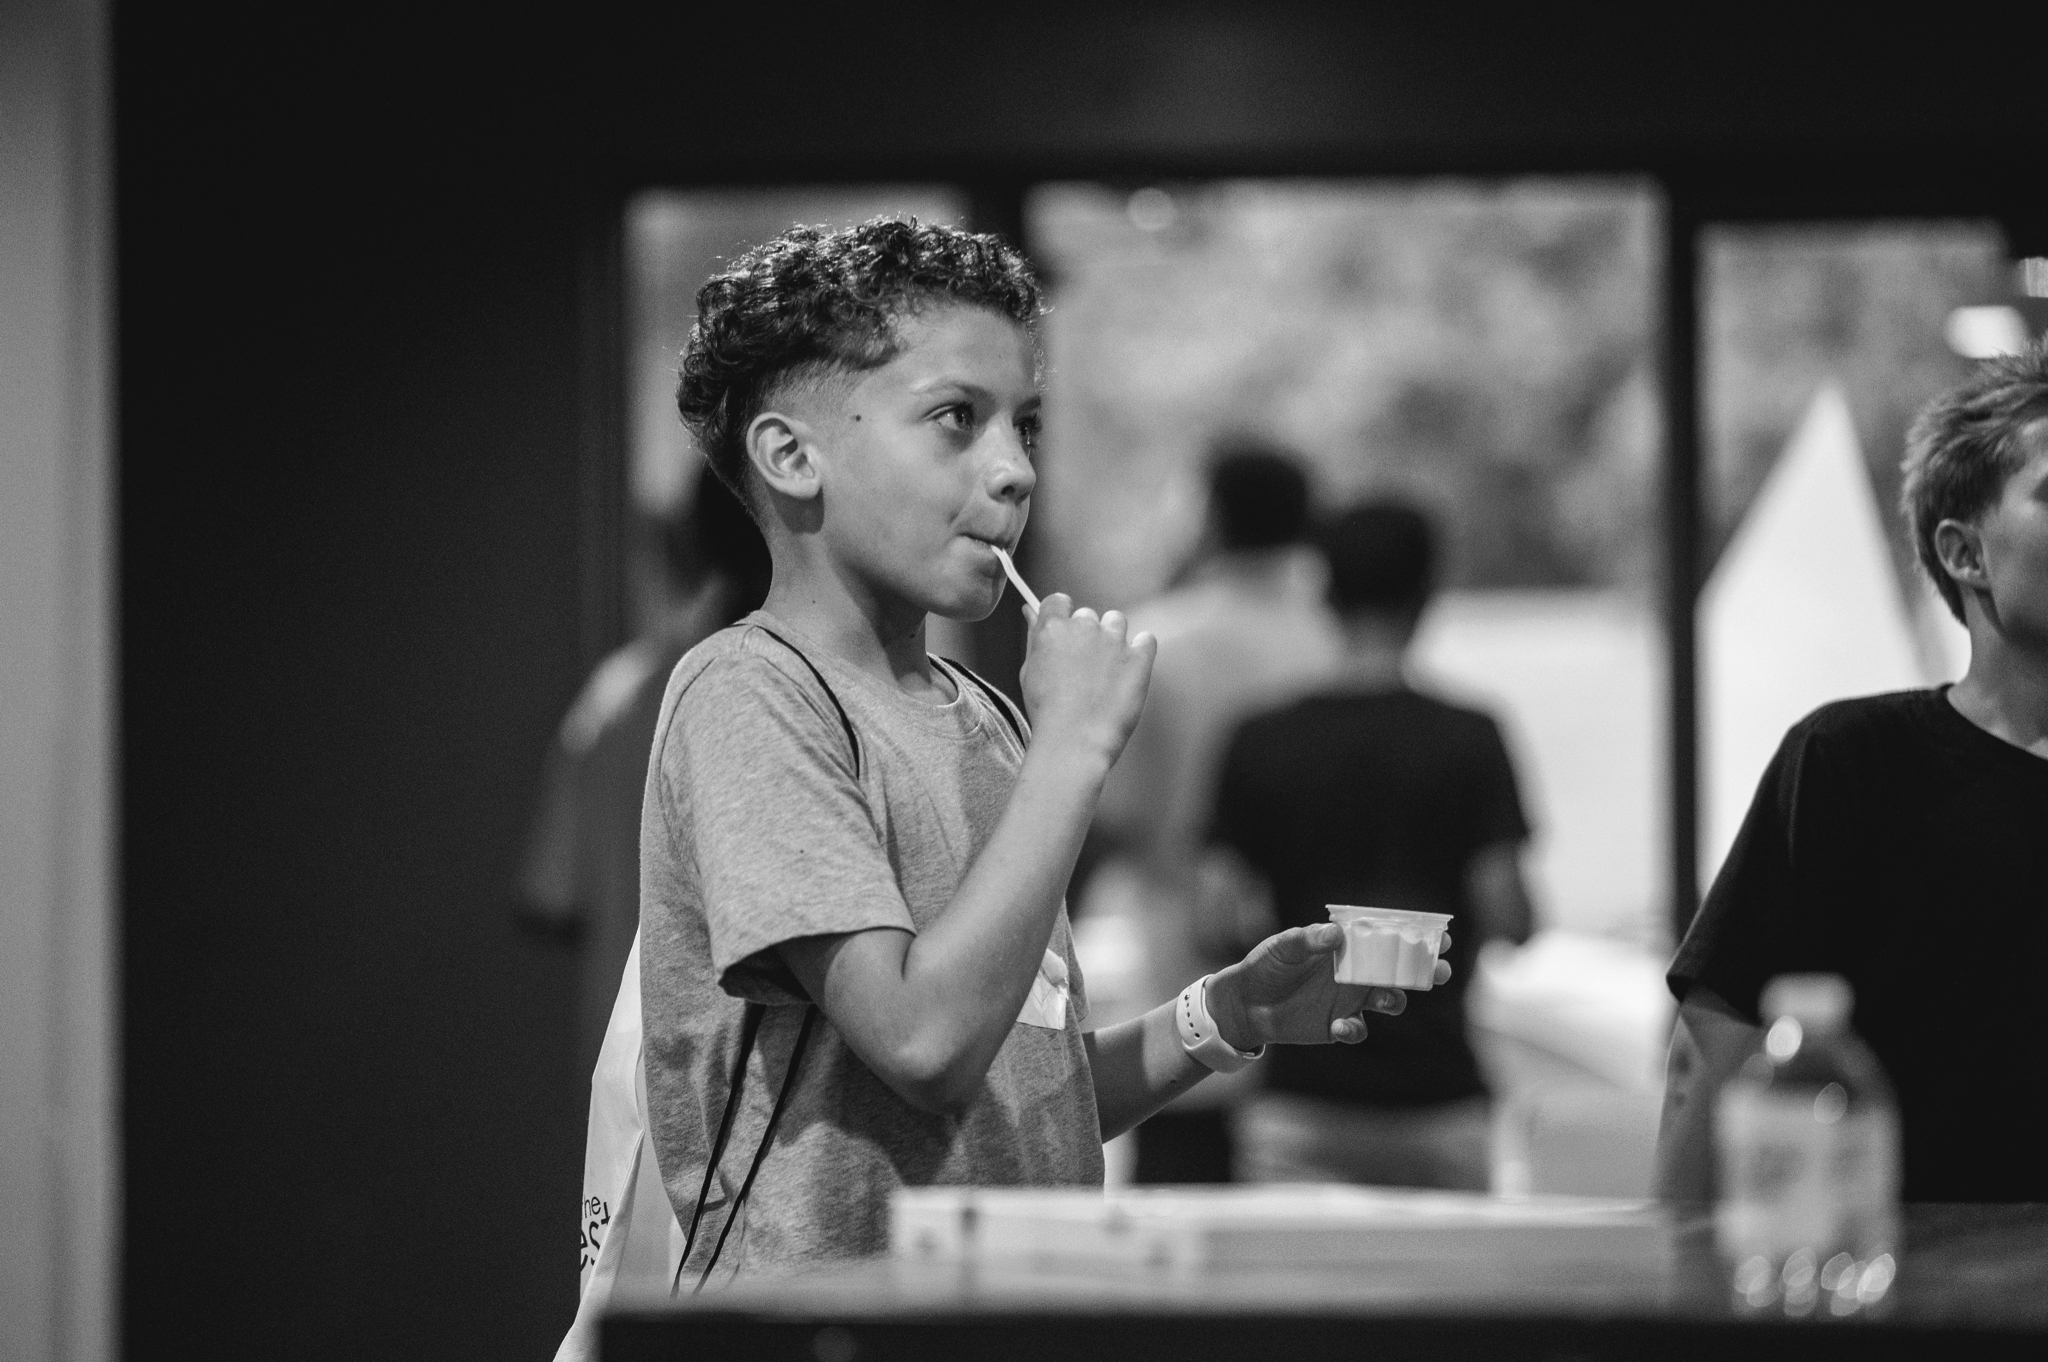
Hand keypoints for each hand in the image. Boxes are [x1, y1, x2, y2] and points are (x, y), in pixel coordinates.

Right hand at [1018, 593, 1155, 771]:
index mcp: (1053, 627)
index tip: (1066, 635)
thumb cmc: (1047, 712)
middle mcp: (1084, 626)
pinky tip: (1129, 672)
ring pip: (1117, 622)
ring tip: (1107, 672)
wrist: (1074, 742)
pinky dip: (1141, 651)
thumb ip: (1035, 638)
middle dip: (1087, 635)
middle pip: (1088, 616)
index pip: (1059, 601)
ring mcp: (1113, 640)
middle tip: (1084, 668)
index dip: (1063, 617)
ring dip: (1113, 639)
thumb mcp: (1029, 672)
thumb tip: (1031, 612)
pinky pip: (1146, 640)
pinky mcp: (1139, 657)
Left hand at [1205, 923, 1453, 1048]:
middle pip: (1400, 971)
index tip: (1439, 936)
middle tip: (1438, 971)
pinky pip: (1358, 1030)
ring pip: (1388, 1000)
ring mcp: (1350, 1000)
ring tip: (1387, 998)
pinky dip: (1355, 1029)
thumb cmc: (1266, 965)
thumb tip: (1336, 934)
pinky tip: (1340, 1026)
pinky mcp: (1338, 1025)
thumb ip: (1308, 940)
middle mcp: (1356, 972)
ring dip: (1395, 999)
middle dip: (1424, 971)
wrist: (1246, 1004)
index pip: (1387, 938)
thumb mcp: (1283, 947)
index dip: (1415, 936)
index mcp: (1348, 947)